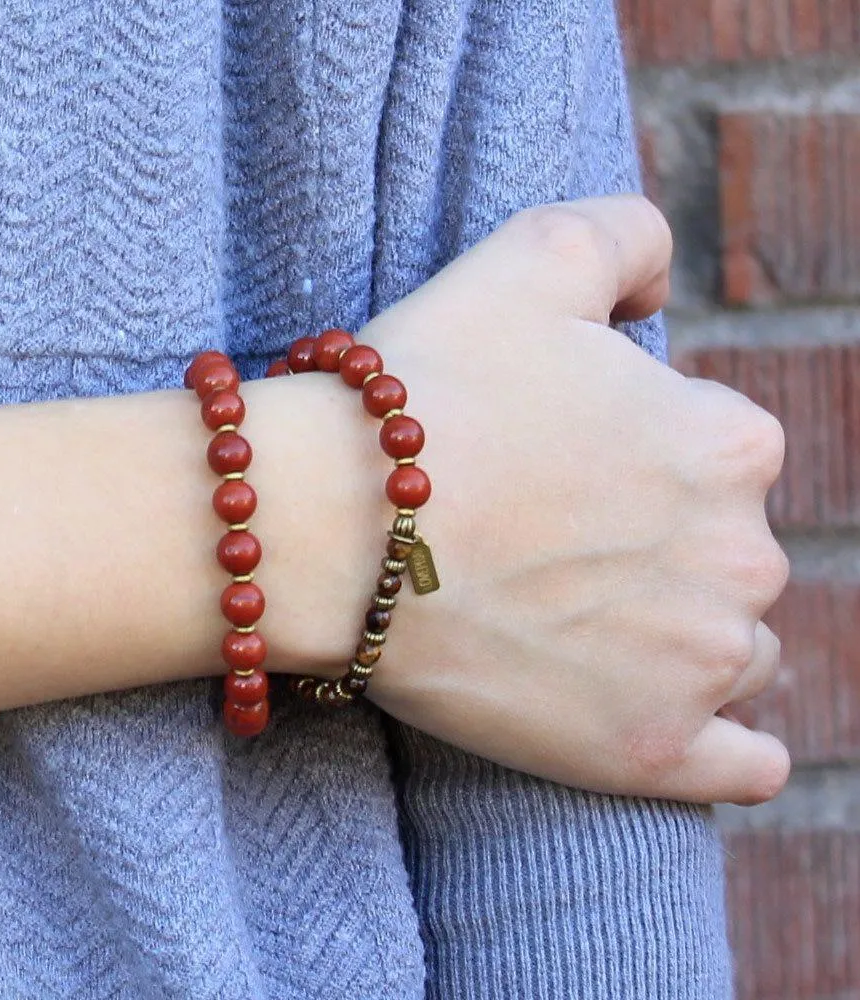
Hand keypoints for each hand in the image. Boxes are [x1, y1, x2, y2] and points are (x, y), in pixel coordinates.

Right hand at [340, 195, 789, 804]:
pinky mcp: (654, 752)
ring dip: (682, 636)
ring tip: (583, 626)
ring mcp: (700, 664)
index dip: (637, 456)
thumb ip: (626, 237)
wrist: (332, 529)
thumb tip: (660, 295)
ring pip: (732, 648)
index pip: (719, 453)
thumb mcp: (532, 258)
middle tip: (555, 547)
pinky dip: (733, 748)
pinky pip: (744, 763)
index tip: (563, 470)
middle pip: (727, 554)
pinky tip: (708, 734)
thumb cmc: (428, 393)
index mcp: (727, 442)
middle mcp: (742, 555)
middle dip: (661, 548)